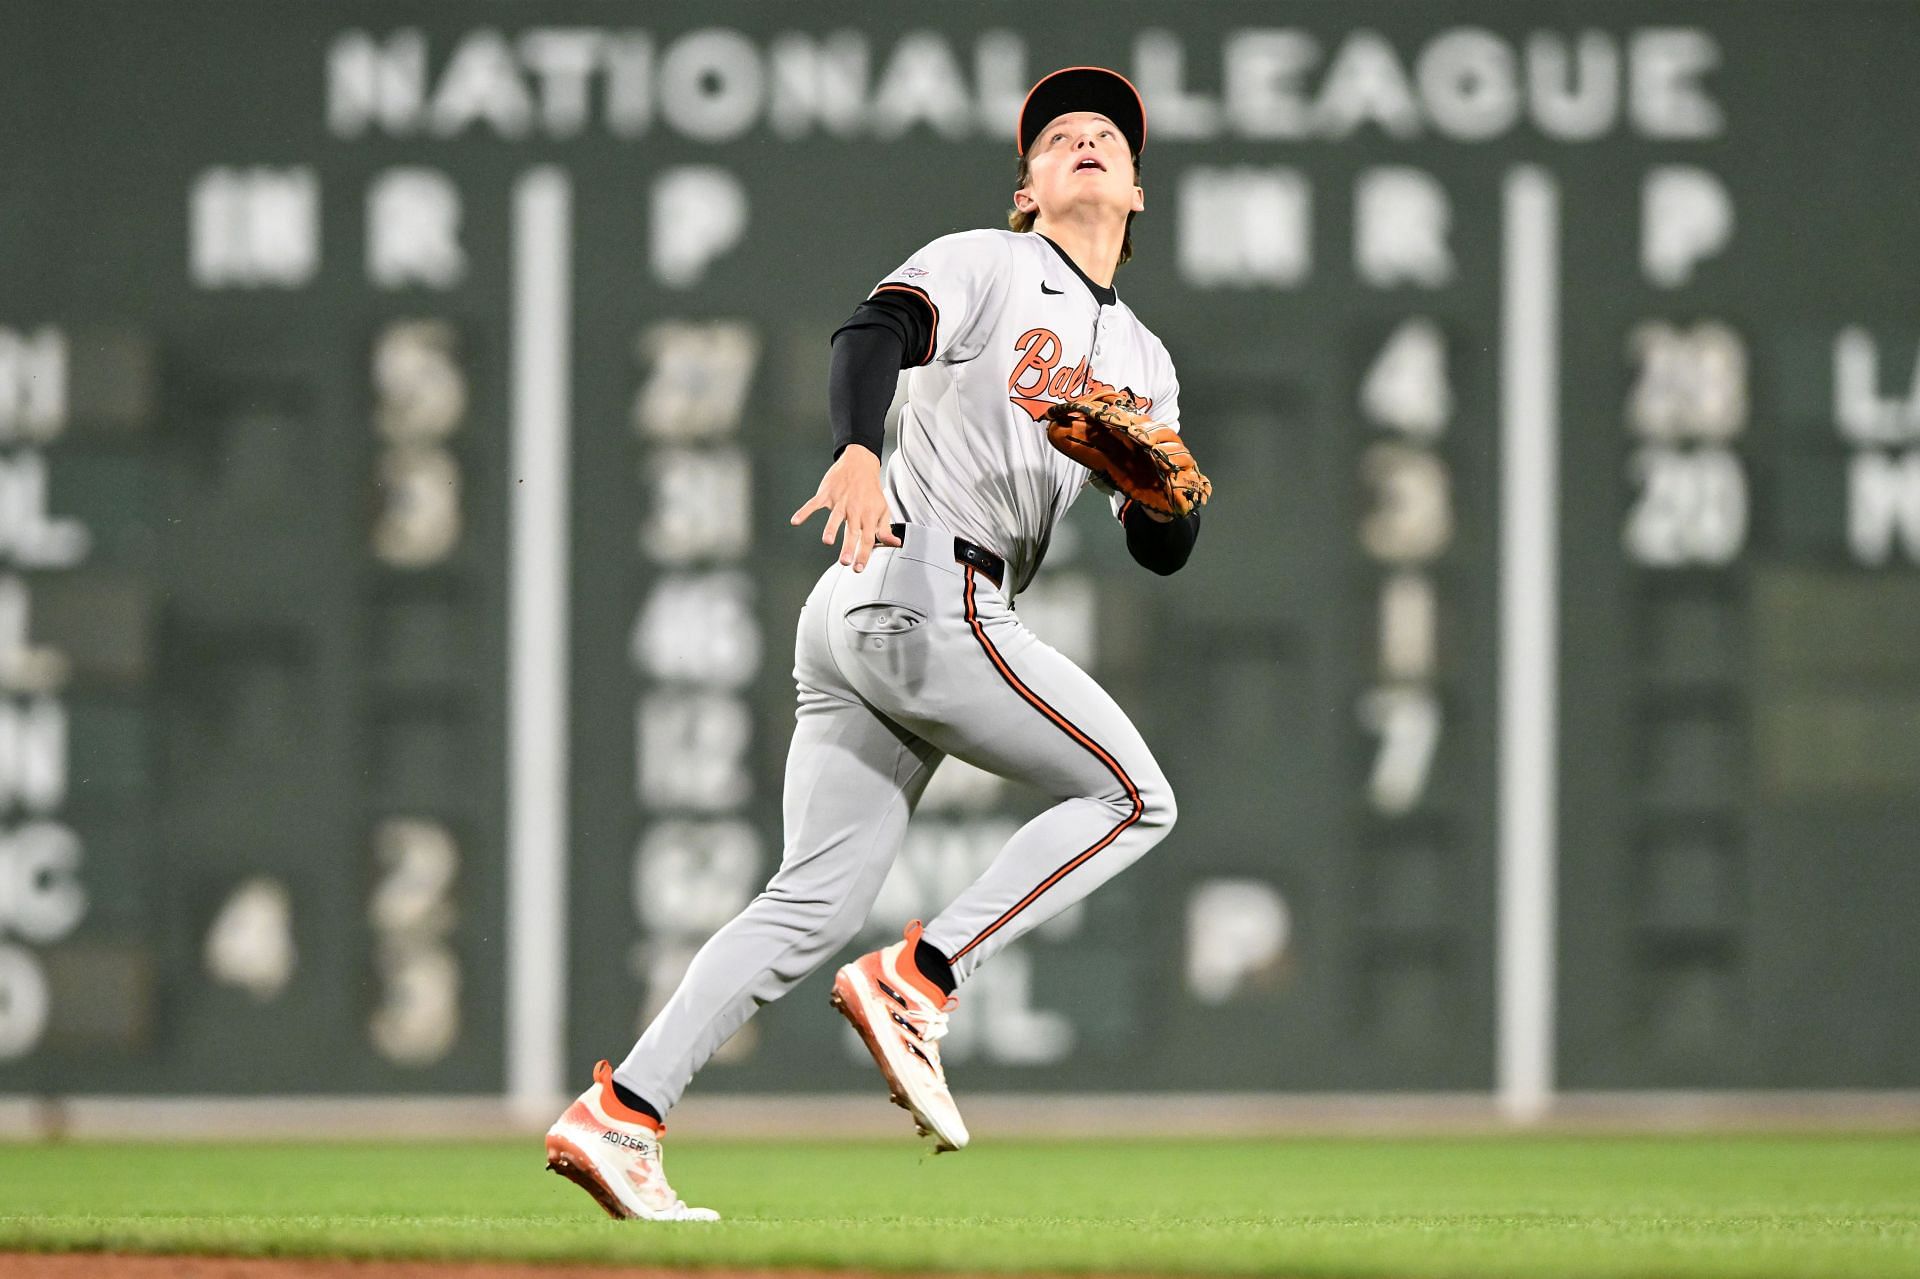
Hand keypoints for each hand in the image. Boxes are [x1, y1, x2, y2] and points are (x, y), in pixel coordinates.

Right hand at [789, 445, 900, 571]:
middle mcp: (855, 509)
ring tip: (828, 541)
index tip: (858, 568)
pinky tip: (795, 521)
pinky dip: (804, 511)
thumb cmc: (870, 489)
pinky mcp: (827, 494)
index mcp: (869, 515)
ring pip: (835, 517)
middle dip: (849, 547)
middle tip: (845, 561)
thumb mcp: (882, 508)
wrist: (860, 462)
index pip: (868, 538)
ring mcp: (840, 501)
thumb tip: (895, 543)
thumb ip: (885, 528)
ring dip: (831, 528)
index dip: (864, 554)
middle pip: (852, 531)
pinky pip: (814, 504)